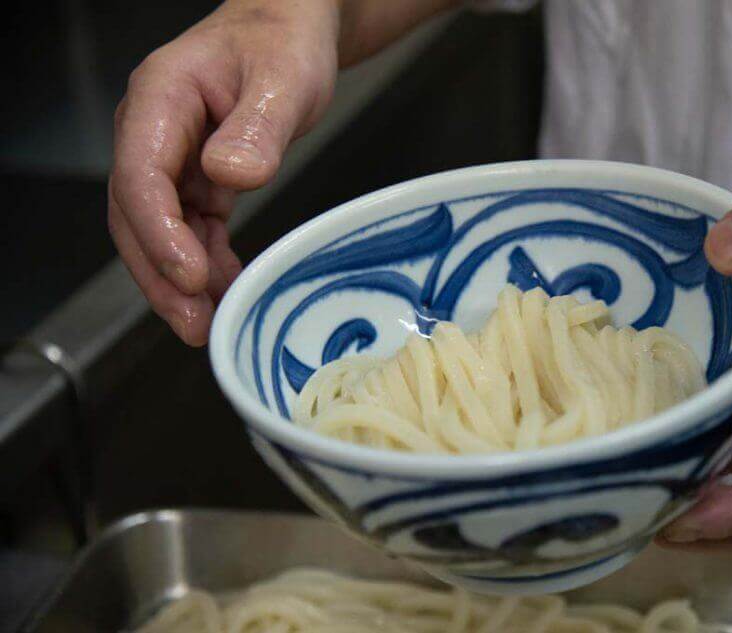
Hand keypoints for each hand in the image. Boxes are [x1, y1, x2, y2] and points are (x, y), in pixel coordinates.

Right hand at [108, 0, 340, 344]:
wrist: (290, 33)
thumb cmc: (283, 43)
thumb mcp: (282, 78)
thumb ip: (258, 126)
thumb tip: (231, 173)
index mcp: (161, 99)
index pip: (140, 174)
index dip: (158, 231)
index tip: (188, 274)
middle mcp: (155, 132)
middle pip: (136, 214)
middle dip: (160, 274)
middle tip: (193, 324)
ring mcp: (172, 158)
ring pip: (160, 231)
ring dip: (180, 280)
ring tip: (211, 323)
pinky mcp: (196, 179)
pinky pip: (191, 230)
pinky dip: (206, 264)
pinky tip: (227, 291)